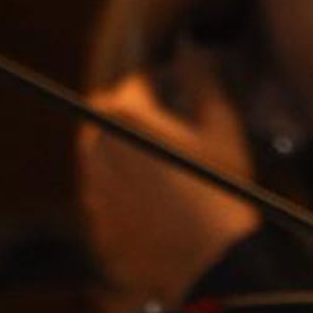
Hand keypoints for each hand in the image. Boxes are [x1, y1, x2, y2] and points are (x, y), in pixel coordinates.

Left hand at [76, 51, 258, 306]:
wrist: (209, 258)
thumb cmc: (219, 188)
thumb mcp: (221, 127)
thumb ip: (201, 83)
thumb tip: (189, 53)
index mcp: (127, 117)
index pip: (128, 86)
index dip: (149, 85)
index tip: (162, 90)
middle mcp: (98, 148)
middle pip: (100, 118)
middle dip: (121, 114)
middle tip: (151, 123)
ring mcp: (91, 188)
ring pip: (95, 158)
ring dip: (115, 152)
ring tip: (151, 163)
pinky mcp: (93, 221)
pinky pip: (100, 196)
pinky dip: (116, 190)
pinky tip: (146, 200)